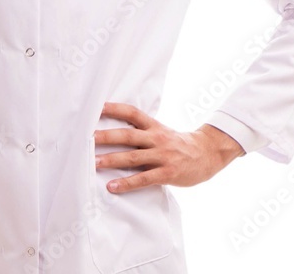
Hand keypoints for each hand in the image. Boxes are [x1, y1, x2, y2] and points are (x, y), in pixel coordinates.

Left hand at [93, 101, 243, 192]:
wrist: (207, 154)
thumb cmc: (178, 144)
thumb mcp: (161, 131)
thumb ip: (142, 131)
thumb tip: (115, 130)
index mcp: (154, 126)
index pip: (132, 113)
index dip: (115, 108)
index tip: (97, 106)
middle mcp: (156, 138)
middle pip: (128, 135)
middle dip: (106, 136)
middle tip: (87, 138)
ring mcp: (162, 156)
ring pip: (133, 157)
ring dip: (111, 160)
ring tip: (93, 163)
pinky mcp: (167, 173)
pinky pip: (143, 179)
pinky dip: (127, 183)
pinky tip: (112, 187)